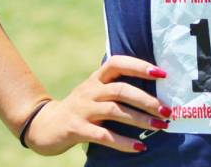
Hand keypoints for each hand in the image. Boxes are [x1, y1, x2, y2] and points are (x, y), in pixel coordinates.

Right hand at [23, 55, 171, 154]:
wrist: (44, 126)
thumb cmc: (80, 108)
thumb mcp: (95, 93)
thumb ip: (116, 88)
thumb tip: (153, 92)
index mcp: (97, 78)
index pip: (118, 63)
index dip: (139, 66)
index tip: (162, 74)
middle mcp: (90, 90)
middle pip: (121, 89)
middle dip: (146, 99)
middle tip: (166, 110)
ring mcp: (82, 109)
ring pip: (114, 110)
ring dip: (139, 119)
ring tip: (159, 126)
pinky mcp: (76, 129)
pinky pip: (103, 135)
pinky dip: (123, 142)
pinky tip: (139, 147)